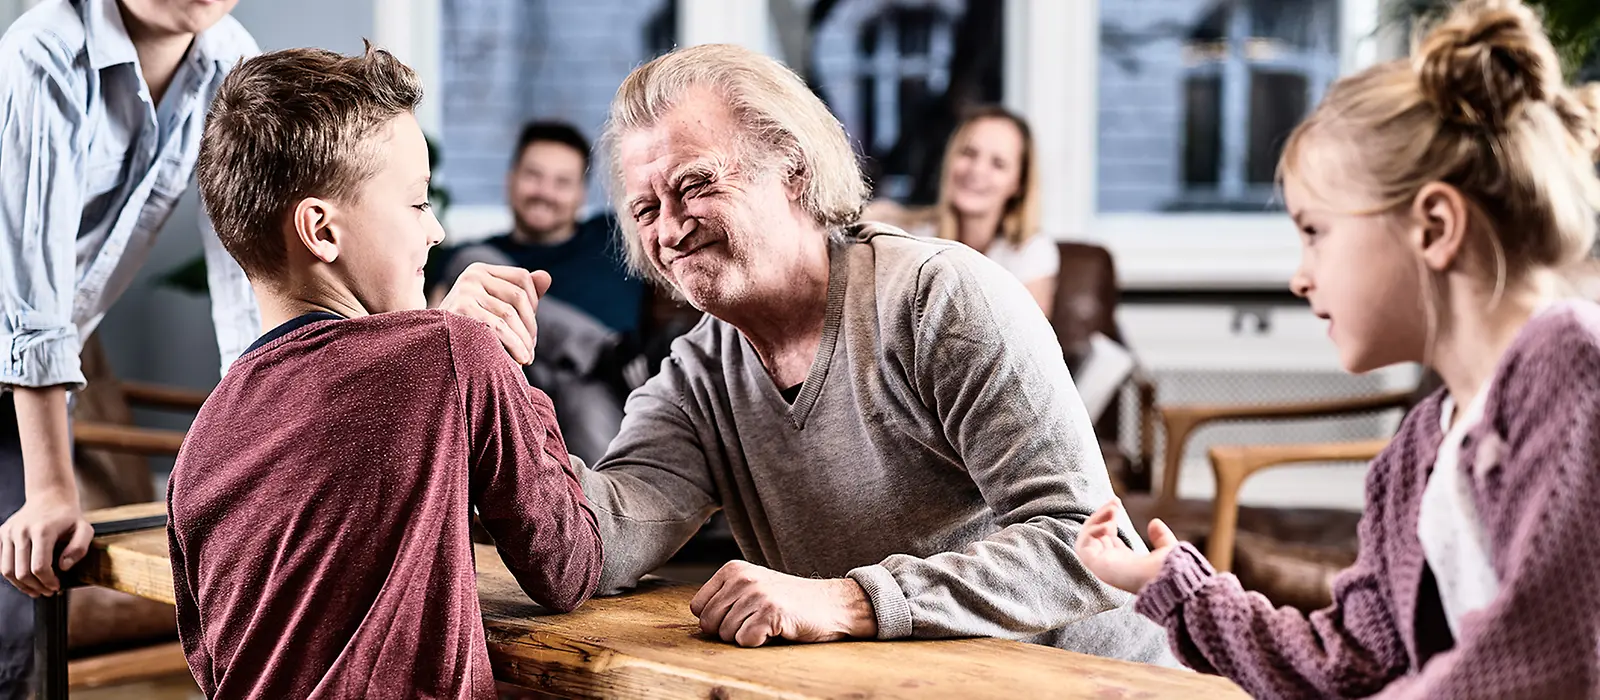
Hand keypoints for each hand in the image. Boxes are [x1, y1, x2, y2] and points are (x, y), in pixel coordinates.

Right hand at [0, 490, 91, 596]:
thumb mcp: (85, 529)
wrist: (50, 496)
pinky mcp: (1, 534)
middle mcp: (22, 531)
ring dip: (21, 585)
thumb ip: (79, 549)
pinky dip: (12, 575)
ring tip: (36, 590)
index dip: (48, 582)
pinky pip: (1, 562)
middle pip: (22, 572)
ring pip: (7, 570)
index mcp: (43, 530)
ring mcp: (9, 532)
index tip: (56, 586)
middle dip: (36, 586)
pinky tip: (25, 580)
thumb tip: (64, 566)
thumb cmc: (68, 516)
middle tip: (47, 591)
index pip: (39, 567)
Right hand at [437, 264, 552, 364]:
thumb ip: (521, 294)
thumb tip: (546, 276)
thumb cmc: (468, 330)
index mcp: (480, 271)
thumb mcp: (495, 308)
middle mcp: (472, 275)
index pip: (522, 278)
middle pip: (519, 296)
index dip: (535, 302)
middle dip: (531, 325)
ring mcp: (465, 290)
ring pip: (510, 314)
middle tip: (532, 347)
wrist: (435, 350)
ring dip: (524, 339)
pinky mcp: (460, 309)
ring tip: (528, 357)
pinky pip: (498, 327)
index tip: (531, 328)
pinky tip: (522, 359)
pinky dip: (515, 344)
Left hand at [688, 561, 876, 647]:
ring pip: (726, 635)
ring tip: (768, 623)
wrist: (830, 603)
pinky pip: (744, 641)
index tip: (739, 615)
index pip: (697, 607)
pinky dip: (759, 642)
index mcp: (733, 570)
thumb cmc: (789, 600)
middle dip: (729, 631)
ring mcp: (756, 595)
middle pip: (709, 623)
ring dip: (747, 636)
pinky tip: (775, 630)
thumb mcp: (752, 587)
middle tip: (755, 622)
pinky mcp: (770, 613)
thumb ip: (724, 598)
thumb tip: (699, 622)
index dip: (715, 619)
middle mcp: (742, 579)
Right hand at [1075, 498, 1178, 594]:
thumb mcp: (1166, 548)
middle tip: (1115, 502)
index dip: (1108, 520)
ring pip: (1086, 539)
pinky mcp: (1097, 566)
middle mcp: (1111, 564)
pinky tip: (1107, 524)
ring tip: (1112, 509)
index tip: (1116, 505)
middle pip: (1094, 536)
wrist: (1168, 579)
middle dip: (1101, 516)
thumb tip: (1154, 522)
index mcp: (1124, 562)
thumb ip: (1161, 537)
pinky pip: (1083, 546)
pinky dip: (1091, 531)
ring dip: (1096, 520)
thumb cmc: (1170, 570)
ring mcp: (1102, 566)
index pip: (1107, 538)